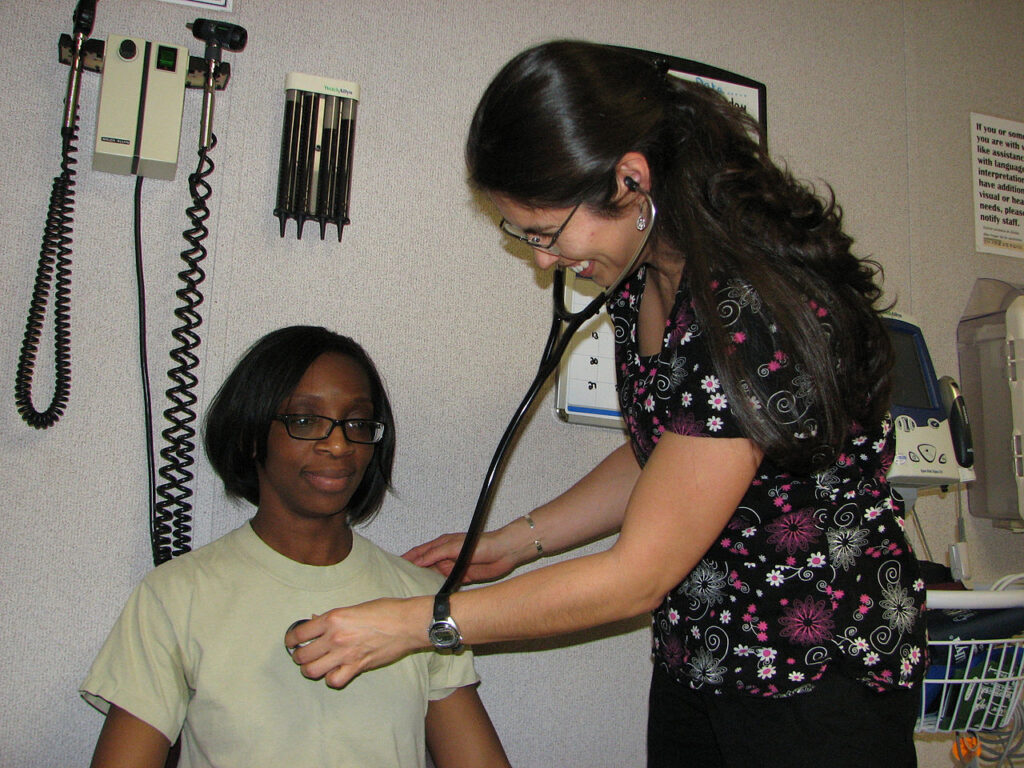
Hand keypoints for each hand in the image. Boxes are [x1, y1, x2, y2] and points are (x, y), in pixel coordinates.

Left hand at [285, 597, 428, 687]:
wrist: (406, 623)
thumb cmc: (385, 611)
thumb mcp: (355, 607)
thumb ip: (334, 617)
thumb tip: (315, 622)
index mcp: (333, 618)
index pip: (299, 633)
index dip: (291, 640)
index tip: (292, 642)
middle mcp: (335, 637)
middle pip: (302, 655)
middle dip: (299, 656)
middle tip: (304, 654)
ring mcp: (345, 654)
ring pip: (312, 671)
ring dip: (310, 669)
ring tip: (314, 665)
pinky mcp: (357, 667)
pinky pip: (334, 680)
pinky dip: (331, 678)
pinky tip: (334, 672)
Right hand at [403, 529, 521, 584]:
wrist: (504, 553)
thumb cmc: (481, 543)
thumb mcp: (453, 547)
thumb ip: (435, 554)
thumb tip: (417, 561)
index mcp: (440, 546)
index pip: (418, 553)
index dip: (406, 559)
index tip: (393, 567)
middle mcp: (444, 557)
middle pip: (424, 566)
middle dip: (413, 573)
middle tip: (399, 584)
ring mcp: (452, 567)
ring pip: (434, 577)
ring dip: (425, 583)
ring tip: (412, 593)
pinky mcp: (462, 577)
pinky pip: (447, 585)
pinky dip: (439, 590)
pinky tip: (432, 597)